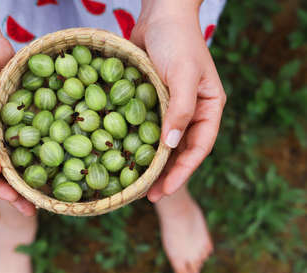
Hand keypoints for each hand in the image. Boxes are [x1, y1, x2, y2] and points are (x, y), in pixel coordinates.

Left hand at [131, 10, 226, 200]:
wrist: (160, 13)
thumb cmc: (177, 40)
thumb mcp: (182, 74)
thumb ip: (180, 110)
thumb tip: (171, 146)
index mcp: (209, 108)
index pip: (199, 147)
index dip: (182, 172)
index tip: (164, 191)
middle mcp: (191, 111)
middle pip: (180, 150)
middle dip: (165, 174)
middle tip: (146, 196)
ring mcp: (170, 107)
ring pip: (162, 142)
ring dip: (150, 162)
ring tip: (134, 183)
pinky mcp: (151, 100)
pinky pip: (145, 127)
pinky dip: (136, 142)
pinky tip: (123, 154)